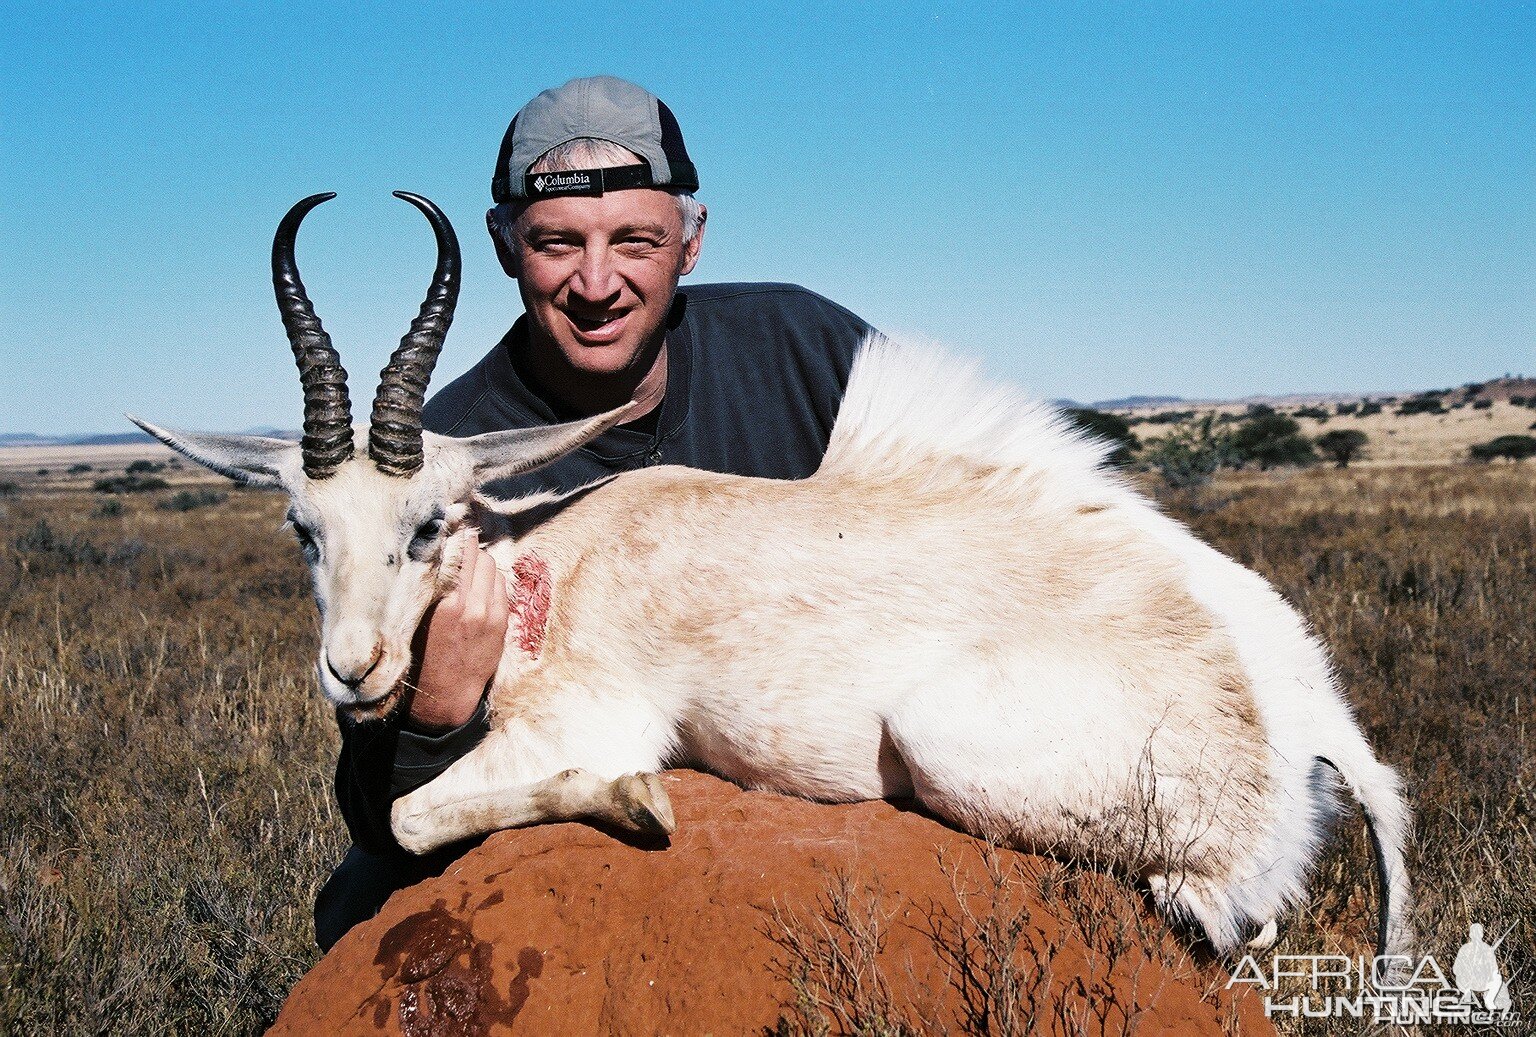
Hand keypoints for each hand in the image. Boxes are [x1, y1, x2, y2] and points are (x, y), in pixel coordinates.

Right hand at [407, 531, 509, 731]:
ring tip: (465, 566)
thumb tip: (428, 554)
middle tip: (456, 545)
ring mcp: (490, 614)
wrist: (444, 697)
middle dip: (466, 548)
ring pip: (491, 568)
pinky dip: (490, 579)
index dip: (451, 540)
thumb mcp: (413, 620)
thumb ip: (425, 589)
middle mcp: (471, 605)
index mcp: (444, 604)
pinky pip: (501, 585)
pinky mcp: (502, 622)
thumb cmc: (419, 657)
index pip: (455, 554)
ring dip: (479, 563)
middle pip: (477, 556)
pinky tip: (477, 584)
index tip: (445, 530)